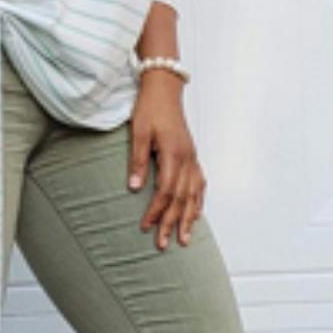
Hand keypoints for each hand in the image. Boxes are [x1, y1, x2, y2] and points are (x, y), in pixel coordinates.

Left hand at [127, 71, 204, 250]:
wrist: (164, 88)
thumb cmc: (149, 107)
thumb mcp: (138, 131)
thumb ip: (137, 160)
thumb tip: (133, 188)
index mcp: (173, 154)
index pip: (165, 191)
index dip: (156, 211)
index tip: (146, 226)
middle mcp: (186, 159)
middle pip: (181, 198)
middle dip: (172, 222)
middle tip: (163, 244)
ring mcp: (192, 157)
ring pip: (194, 194)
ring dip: (189, 218)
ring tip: (185, 239)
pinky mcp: (192, 154)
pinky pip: (199, 183)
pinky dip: (198, 201)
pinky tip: (196, 212)